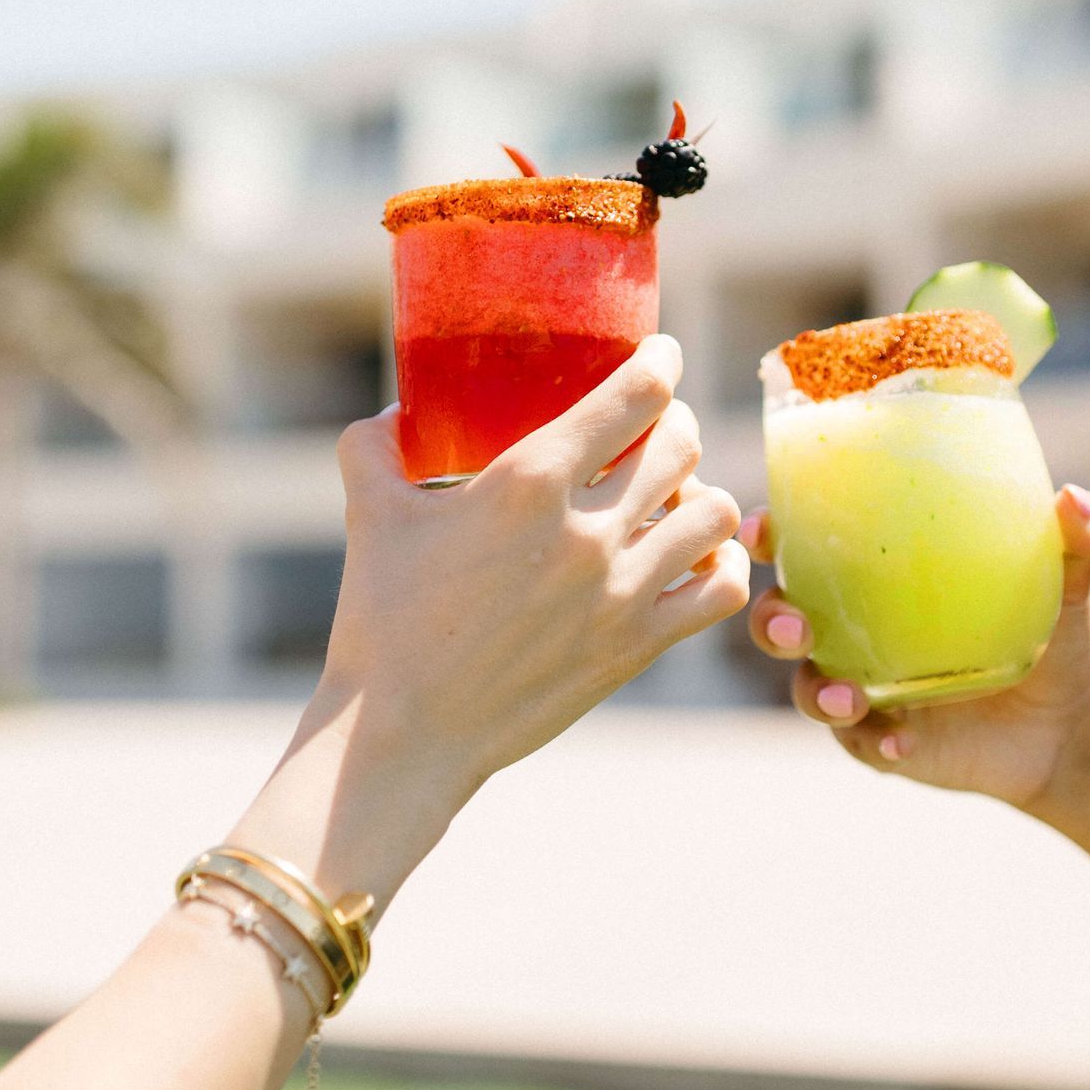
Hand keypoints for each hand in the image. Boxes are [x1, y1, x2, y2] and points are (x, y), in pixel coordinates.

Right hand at [237, 336, 749, 906]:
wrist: (403, 733)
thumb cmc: (382, 622)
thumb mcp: (368, 515)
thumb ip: (374, 448)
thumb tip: (392, 414)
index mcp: (528, 480)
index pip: (636, 394)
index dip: (661, 362)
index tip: (659, 356)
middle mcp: (587, 529)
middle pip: (682, 444)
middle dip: (674, 425)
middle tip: (655, 429)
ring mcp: (621, 592)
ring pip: (714, 513)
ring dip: (700, 493)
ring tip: (675, 497)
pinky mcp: (636, 647)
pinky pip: (720, 590)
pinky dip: (718, 565)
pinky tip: (690, 560)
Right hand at [742, 483, 1089, 815]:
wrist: (1068, 726)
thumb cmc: (1052, 637)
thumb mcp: (1064, 586)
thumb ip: (1072, 542)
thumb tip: (1078, 501)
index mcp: (876, 581)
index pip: (804, 549)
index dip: (770, 536)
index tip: (765, 528)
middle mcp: (856, 634)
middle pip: (781, 622)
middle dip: (771, 622)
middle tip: (796, 626)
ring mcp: (866, 692)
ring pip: (809, 689)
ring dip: (816, 692)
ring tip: (847, 699)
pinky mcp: (885, 744)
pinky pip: (864, 745)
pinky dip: (877, 743)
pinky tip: (902, 745)